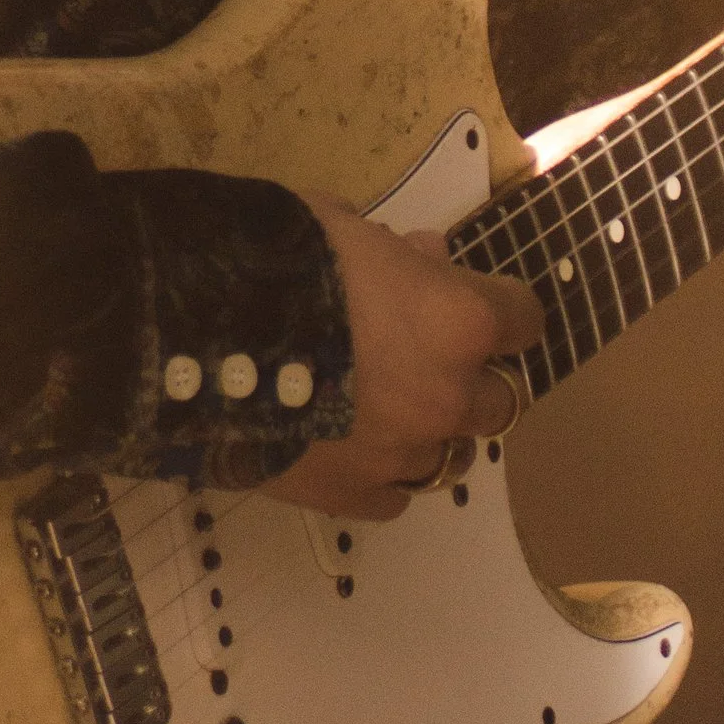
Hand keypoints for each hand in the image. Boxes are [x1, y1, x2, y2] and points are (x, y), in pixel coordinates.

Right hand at [261, 206, 540, 522]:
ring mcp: (405, 455)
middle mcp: (447, 397)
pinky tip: (342, 439)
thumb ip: (400, 253)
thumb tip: (426, 260)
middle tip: (422, 355)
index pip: (522, 319)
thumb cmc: (284, 255)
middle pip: (499, 402)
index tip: (475, 299)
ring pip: (446, 455)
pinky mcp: (355, 496)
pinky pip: (393, 494)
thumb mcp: (348, 226)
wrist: (200, 329)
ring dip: (425, 428)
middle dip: (468, 377)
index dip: (501, 307)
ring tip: (375, 403)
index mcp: (458, 322)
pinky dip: (379, 469)